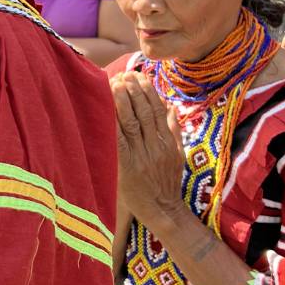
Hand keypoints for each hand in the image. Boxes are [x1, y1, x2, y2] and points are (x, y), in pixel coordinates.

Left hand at [111, 72, 187, 223]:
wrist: (162, 209)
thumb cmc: (168, 181)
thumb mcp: (179, 154)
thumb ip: (174, 129)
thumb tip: (171, 105)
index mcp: (167, 143)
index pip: (157, 111)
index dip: (148, 92)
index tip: (139, 77)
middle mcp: (155, 148)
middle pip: (143, 113)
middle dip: (133, 92)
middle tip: (124, 75)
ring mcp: (141, 158)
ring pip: (131, 124)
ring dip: (122, 101)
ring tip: (115, 83)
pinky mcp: (127, 168)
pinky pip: (118, 141)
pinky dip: (112, 124)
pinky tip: (105, 110)